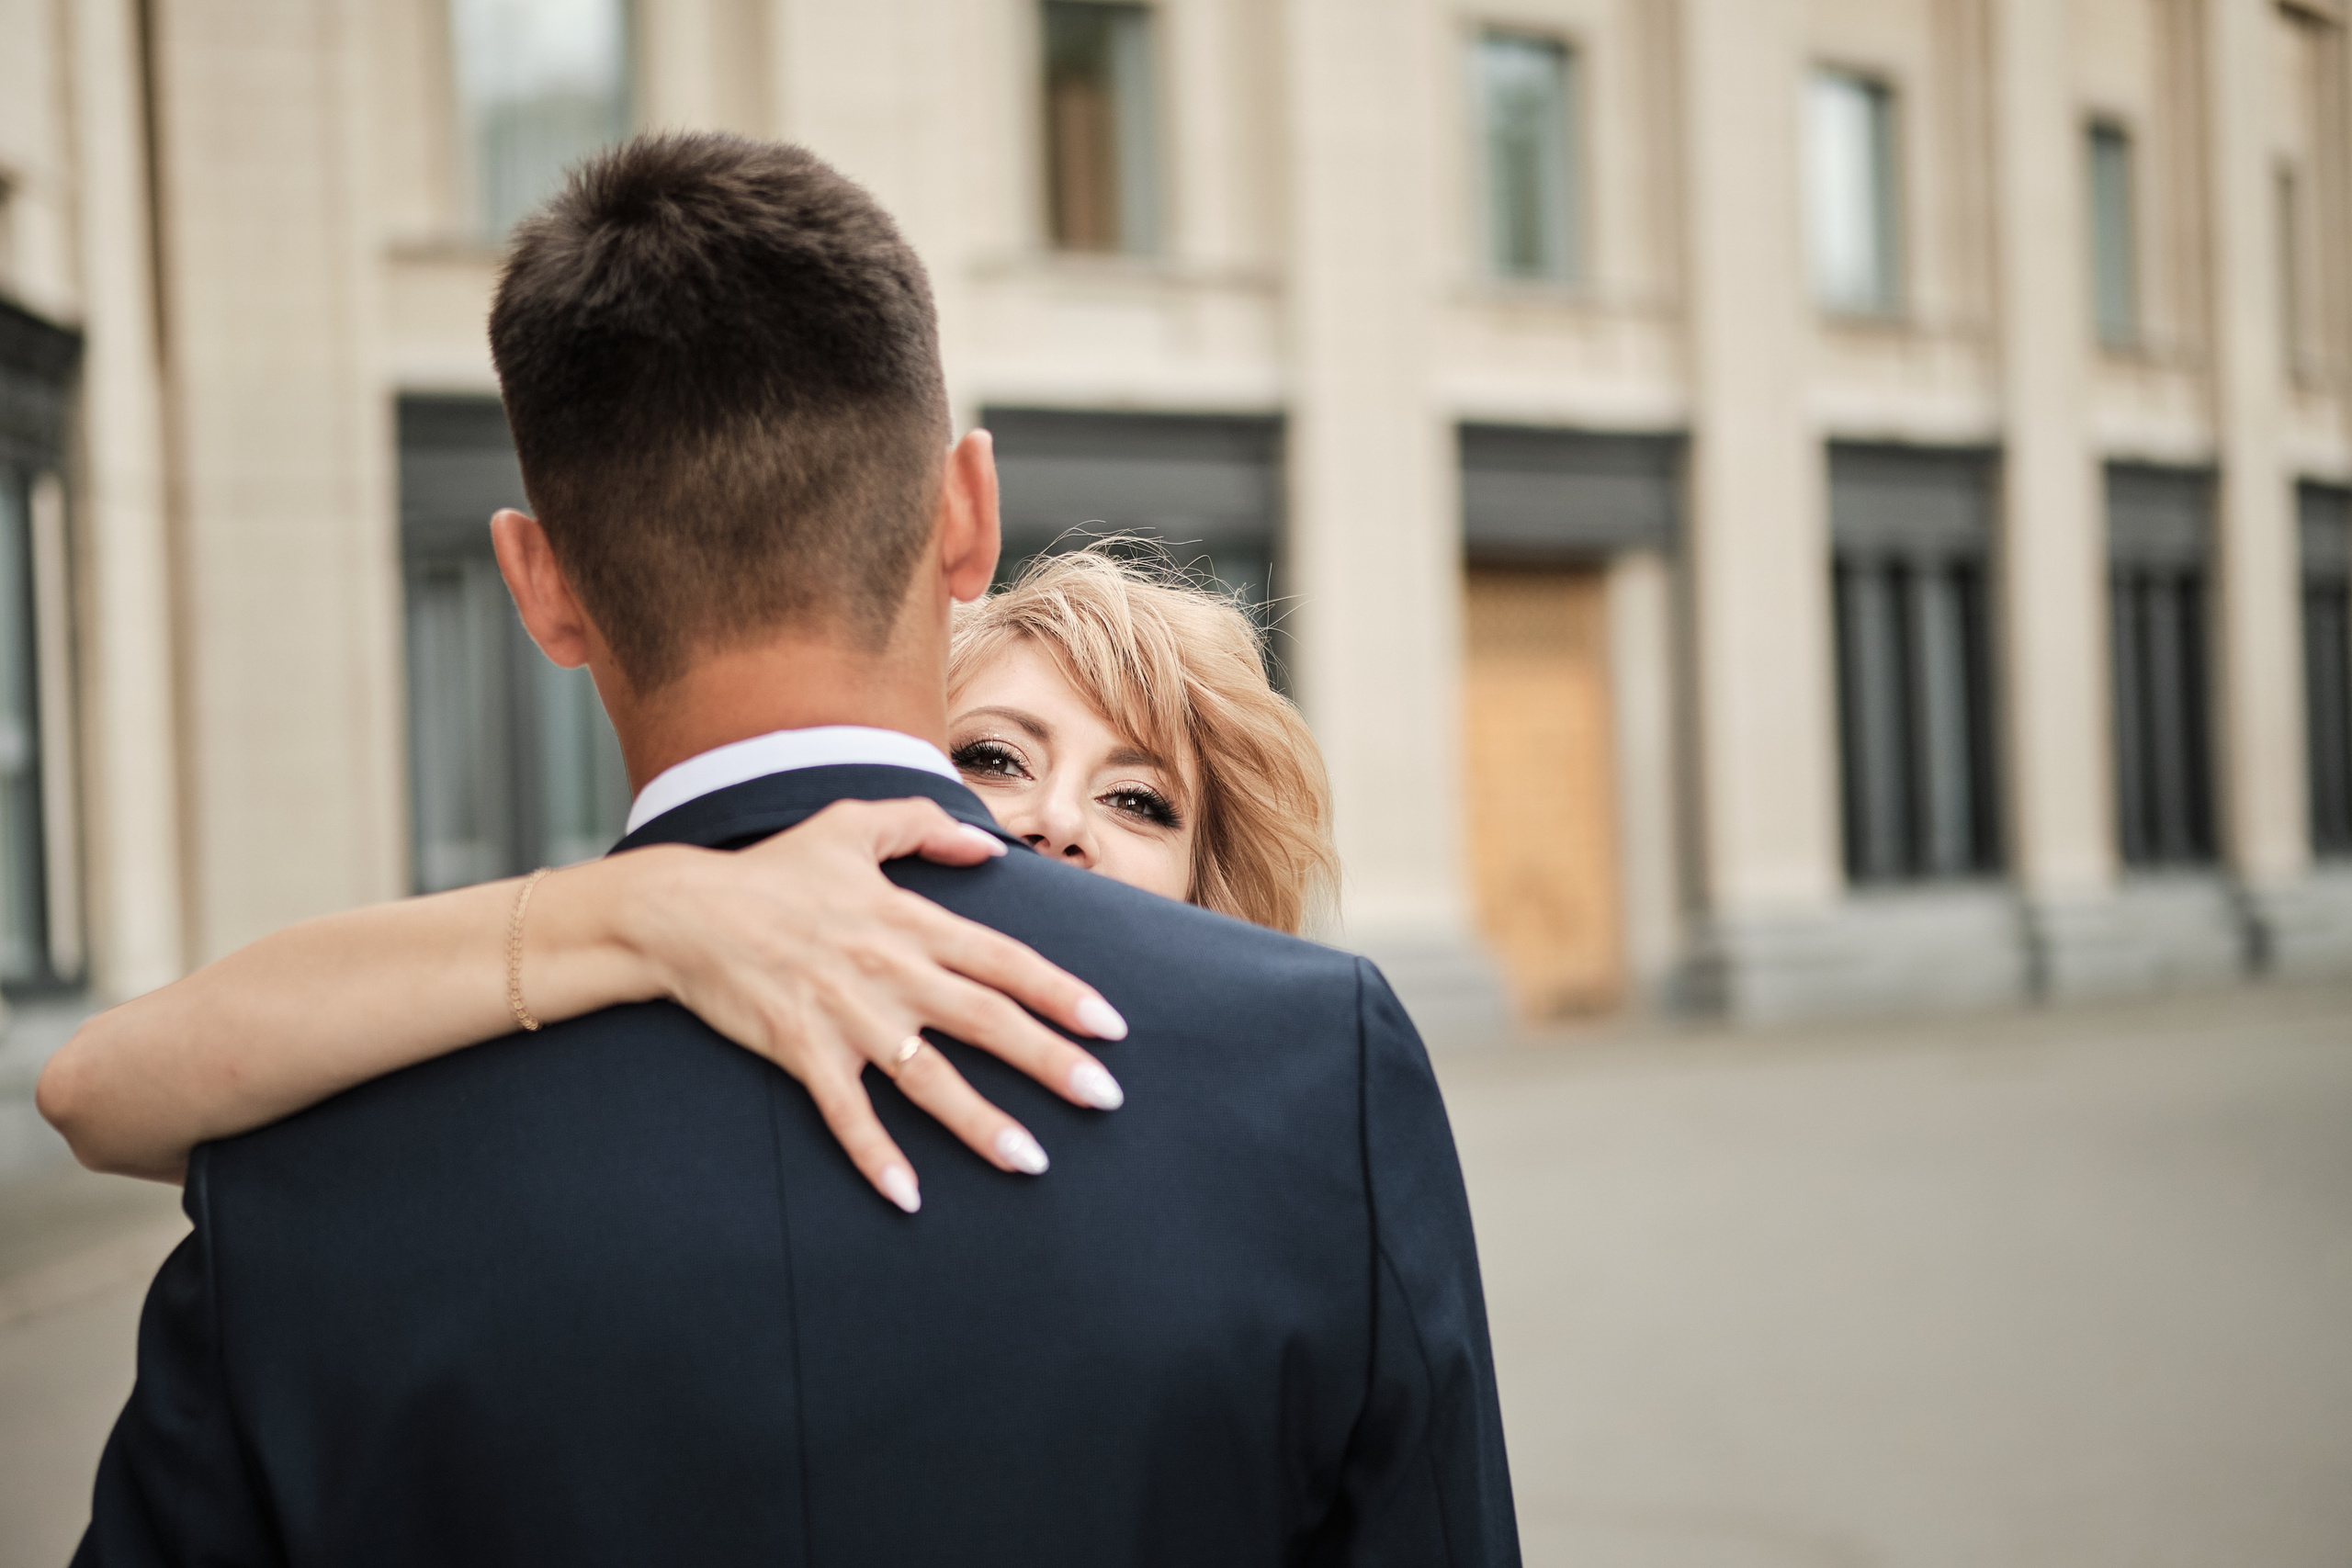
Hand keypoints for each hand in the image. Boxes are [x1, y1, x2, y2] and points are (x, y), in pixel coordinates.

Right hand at [612, 799, 1126, 1212]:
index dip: (1061, 993)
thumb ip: (923, 825)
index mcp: (909, 921)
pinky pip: (848, 1113)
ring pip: (929, 1079)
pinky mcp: (803, 1051)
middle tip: (1105, 1099)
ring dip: (982, 1123)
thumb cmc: (772, 870)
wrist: (684, 912)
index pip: (1004, 961)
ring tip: (1032, 1161)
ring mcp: (847, 1016)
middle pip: (987, 1021)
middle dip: (1052, 1062)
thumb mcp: (851, 826)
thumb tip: (987, 846)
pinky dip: (875, 1156)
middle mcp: (890, 971)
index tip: (1110, 1027)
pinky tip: (908, 1196)